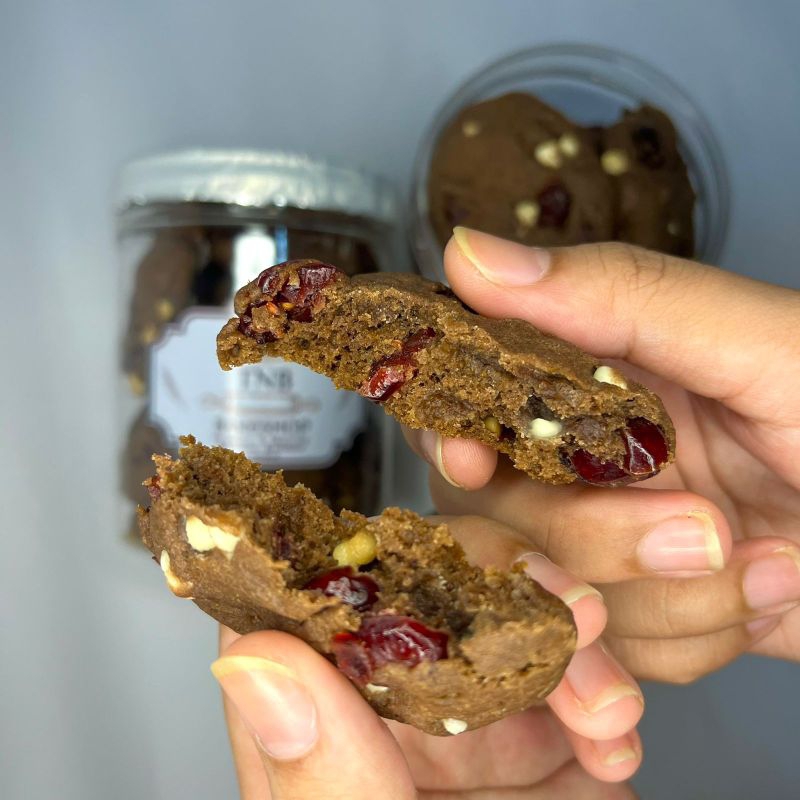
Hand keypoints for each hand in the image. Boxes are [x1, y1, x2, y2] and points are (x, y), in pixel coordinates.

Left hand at [212, 515, 643, 797]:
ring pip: (501, 631)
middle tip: (565, 618)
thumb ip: (318, 788)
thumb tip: (253, 659)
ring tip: (608, 714)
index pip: (299, 621)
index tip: (408, 556)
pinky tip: (616, 744)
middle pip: (417, 607)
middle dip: (498, 598)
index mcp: (314, 749)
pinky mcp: (538, 757)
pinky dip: (601, 701)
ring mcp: (464, 737)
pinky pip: (564, 692)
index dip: (344, 569)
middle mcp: (382, 727)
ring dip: (566, 650)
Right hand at [406, 228, 799, 681]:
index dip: (449, 426)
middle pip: (494, 514)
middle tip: (699, 535)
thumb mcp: (757, 346)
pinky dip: (689, 644)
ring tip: (772, 572)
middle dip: (586, 541)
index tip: (471, 456)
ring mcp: (610, 546)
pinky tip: (763, 608)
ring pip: (551, 597)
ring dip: (663, 602)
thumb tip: (468, 254)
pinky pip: (608, 656)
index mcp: (594, 378)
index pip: (471, 395)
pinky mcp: (642, 616)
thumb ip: (616, 297)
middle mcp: (584, 461)